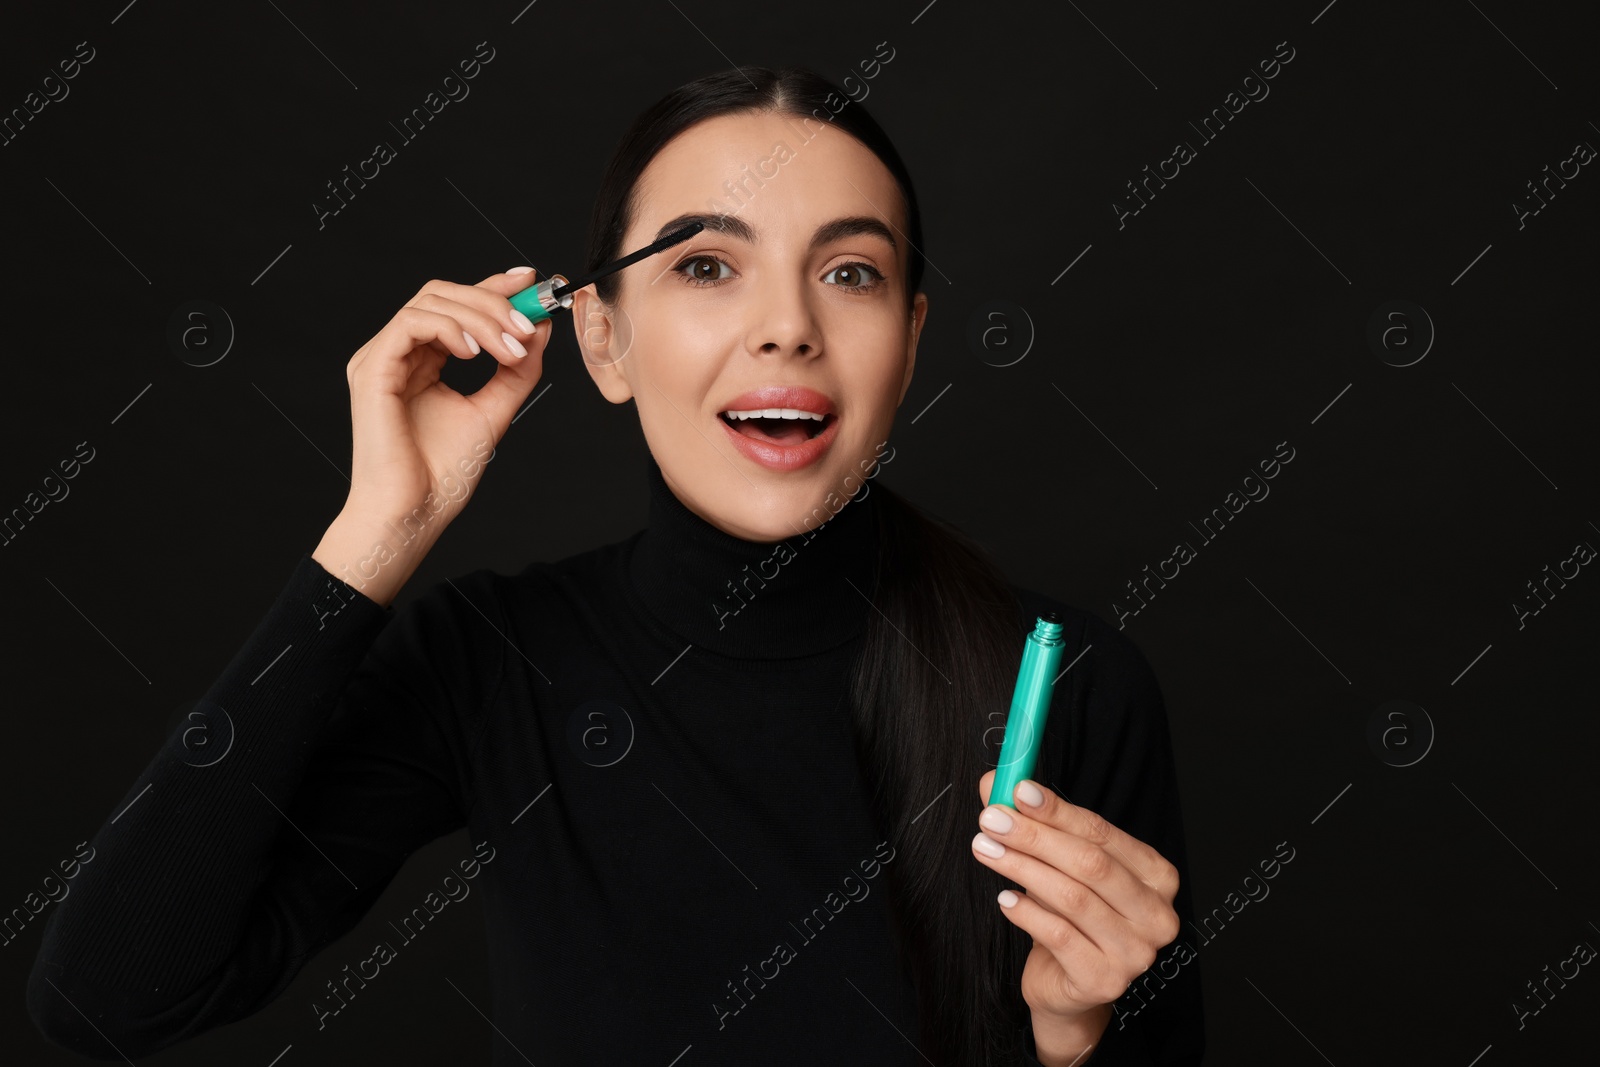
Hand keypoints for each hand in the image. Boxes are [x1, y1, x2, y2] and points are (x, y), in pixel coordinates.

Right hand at [342, 269, 550, 521]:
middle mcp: (398, 354)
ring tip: (511, 349)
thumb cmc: (442, 476)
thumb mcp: (493, 412)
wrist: (412, 515)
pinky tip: (476, 354)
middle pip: (444, 294)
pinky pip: (411, 323)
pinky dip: (450, 329)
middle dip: (493, 300)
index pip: (456, 306)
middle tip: (529, 323)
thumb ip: (516, 371)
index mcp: (421, 362)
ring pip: (431, 302)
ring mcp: (381, 358)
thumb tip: (540, 329)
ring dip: (480, 317)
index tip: (532, 281)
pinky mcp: (372, 368)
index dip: (493, 286)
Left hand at [972, 771, 1181, 1026]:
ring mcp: (1135, 952)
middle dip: (1035, 837)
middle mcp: (1155, 913)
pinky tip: (1004, 899)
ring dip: (1022, 869)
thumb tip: (996, 782)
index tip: (1018, 791)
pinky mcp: (1105, 980)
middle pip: (1090, 864)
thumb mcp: (1056, 864)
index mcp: (1155, 875)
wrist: (1067, 983)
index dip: (1058, 810)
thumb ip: (1031, 823)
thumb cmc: (1069, 917)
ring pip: (1072, 898)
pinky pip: (1059, 937)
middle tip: (992, 820)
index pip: (1102, 833)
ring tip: (986, 850)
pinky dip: (1027, 913)